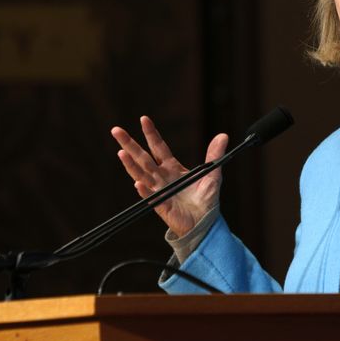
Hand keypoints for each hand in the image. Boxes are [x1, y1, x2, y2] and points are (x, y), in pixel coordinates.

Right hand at [111, 116, 227, 236]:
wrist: (205, 221)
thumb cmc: (206, 198)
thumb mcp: (212, 173)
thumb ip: (214, 155)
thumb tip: (223, 136)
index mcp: (172, 168)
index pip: (158, 147)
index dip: (151, 134)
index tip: (144, 119)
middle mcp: (162, 177)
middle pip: (143, 158)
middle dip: (130, 144)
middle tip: (116, 130)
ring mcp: (160, 191)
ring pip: (141, 175)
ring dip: (131, 165)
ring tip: (121, 152)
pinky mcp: (162, 206)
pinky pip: (152, 198)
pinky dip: (145, 191)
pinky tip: (138, 183)